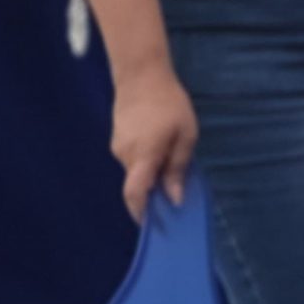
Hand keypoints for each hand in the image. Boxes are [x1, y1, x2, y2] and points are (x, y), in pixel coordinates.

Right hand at [112, 69, 197, 222]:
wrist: (141, 76)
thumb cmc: (170, 104)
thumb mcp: (186, 136)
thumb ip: (178, 168)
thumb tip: (174, 198)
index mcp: (143, 156)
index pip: (135, 193)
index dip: (141, 213)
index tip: (152, 226)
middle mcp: (125, 156)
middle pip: (138, 184)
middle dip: (154, 193)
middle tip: (176, 195)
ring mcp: (118, 147)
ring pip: (136, 171)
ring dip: (152, 174)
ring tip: (173, 165)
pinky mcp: (118, 139)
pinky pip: (134, 159)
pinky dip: (146, 162)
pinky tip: (162, 150)